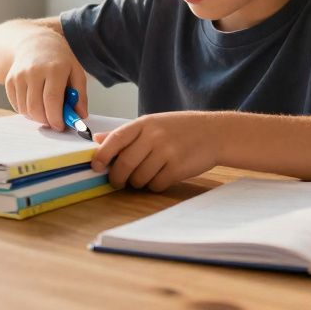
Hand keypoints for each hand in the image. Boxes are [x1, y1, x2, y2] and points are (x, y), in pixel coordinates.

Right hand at [3, 30, 87, 130]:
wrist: (34, 42)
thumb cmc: (58, 58)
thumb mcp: (76, 71)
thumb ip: (80, 94)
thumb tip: (80, 115)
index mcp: (54, 68)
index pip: (52, 100)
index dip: (56, 118)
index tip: (60, 126)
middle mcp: (34, 71)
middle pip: (36, 107)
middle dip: (46, 121)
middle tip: (54, 122)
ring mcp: (19, 76)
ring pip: (25, 109)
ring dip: (36, 117)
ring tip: (46, 112)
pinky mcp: (9, 80)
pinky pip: (16, 106)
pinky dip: (26, 111)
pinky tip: (36, 104)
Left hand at [90, 112, 220, 191]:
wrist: (214, 133)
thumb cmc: (179, 129)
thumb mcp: (152, 124)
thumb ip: (125, 133)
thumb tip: (97, 140)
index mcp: (144, 123)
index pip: (116, 139)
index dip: (102, 155)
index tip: (96, 167)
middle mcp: (154, 136)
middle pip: (124, 163)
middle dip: (117, 177)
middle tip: (117, 182)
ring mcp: (167, 152)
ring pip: (139, 178)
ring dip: (137, 183)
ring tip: (144, 177)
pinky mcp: (178, 168)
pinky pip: (156, 185)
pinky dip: (154, 186)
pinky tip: (160, 177)